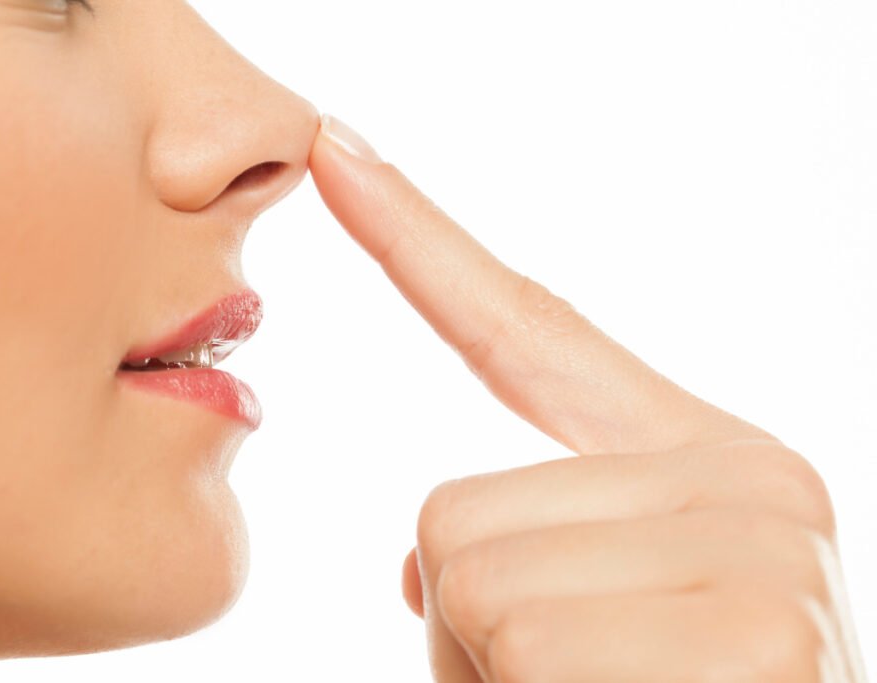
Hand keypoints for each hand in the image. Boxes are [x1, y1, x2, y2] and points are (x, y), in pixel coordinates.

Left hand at [308, 115, 867, 682]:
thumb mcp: (582, 631)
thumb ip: (520, 560)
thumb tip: (423, 569)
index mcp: (694, 463)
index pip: (520, 326)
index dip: (414, 235)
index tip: (335, 148)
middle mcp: (744, 481)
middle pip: (449, 511)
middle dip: (472, 635)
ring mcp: (760, 548)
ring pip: (465, 580)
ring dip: (497, 681)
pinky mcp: (761, 632)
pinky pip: (515, 643)